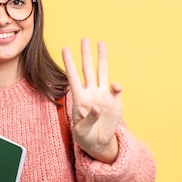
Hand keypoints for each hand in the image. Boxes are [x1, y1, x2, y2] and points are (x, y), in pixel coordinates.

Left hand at [62, 38, 122, 162]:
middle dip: (86, 54)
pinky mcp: (114, 101)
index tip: (65, 49)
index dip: (69, 63)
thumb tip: (97, 107)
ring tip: (101, 43)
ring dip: (101, 58)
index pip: (73, 77)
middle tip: (84, 39)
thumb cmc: (85, 136)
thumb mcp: (81, 131)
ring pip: (102, 72)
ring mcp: (102, 95)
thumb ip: (88, 119)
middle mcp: (90, 92)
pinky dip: (116, 85)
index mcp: (79, 98)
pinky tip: (116, 87)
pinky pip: (115, 89)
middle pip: (87, 69)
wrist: (98, 142)